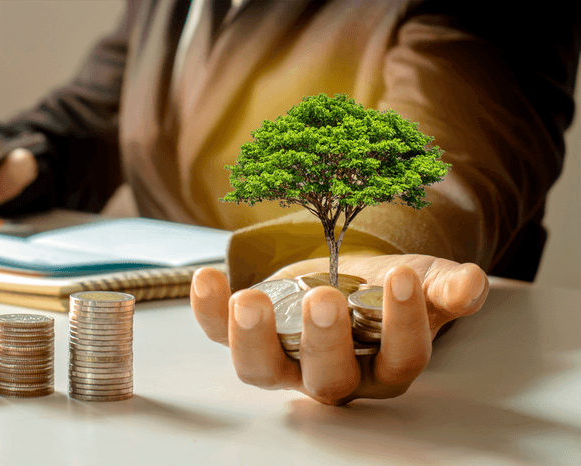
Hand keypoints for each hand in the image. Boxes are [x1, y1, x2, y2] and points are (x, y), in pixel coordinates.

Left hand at [190, 254, 488, 404]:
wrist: (343, 271)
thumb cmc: (384, 287)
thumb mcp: (423, 281)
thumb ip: (445, 288)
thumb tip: (470, 285)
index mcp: (384, 364)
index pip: (400, 359)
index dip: (403, 324)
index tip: (401, 278)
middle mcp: (332, 373)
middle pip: (328, 380)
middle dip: (325, 342)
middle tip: (324, 299)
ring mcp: (283, 359)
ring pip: (261, 371)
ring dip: (251, 340)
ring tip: (249, 301)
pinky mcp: (247, 335)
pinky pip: (216, 335)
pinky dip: (207, 311)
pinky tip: (207, 280)